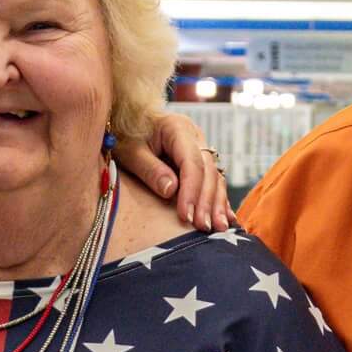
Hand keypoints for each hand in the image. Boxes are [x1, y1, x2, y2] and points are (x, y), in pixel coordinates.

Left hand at [116, 115, 234, 232]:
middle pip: (208, 171)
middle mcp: (195, 137)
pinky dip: (219, 200)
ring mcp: (200, 149)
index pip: (191, 162)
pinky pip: (214, 182)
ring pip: (215, 178)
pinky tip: (226, 219)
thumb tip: (171, 190)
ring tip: (218, 228)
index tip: (186, 215)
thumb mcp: (131, 152)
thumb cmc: (126, 136)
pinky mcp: (200, 162)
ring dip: (217, 204)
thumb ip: (150, 170)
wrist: (126, 123)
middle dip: (206, 201)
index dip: (191, 190)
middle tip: (203, 227)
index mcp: (177, 128)